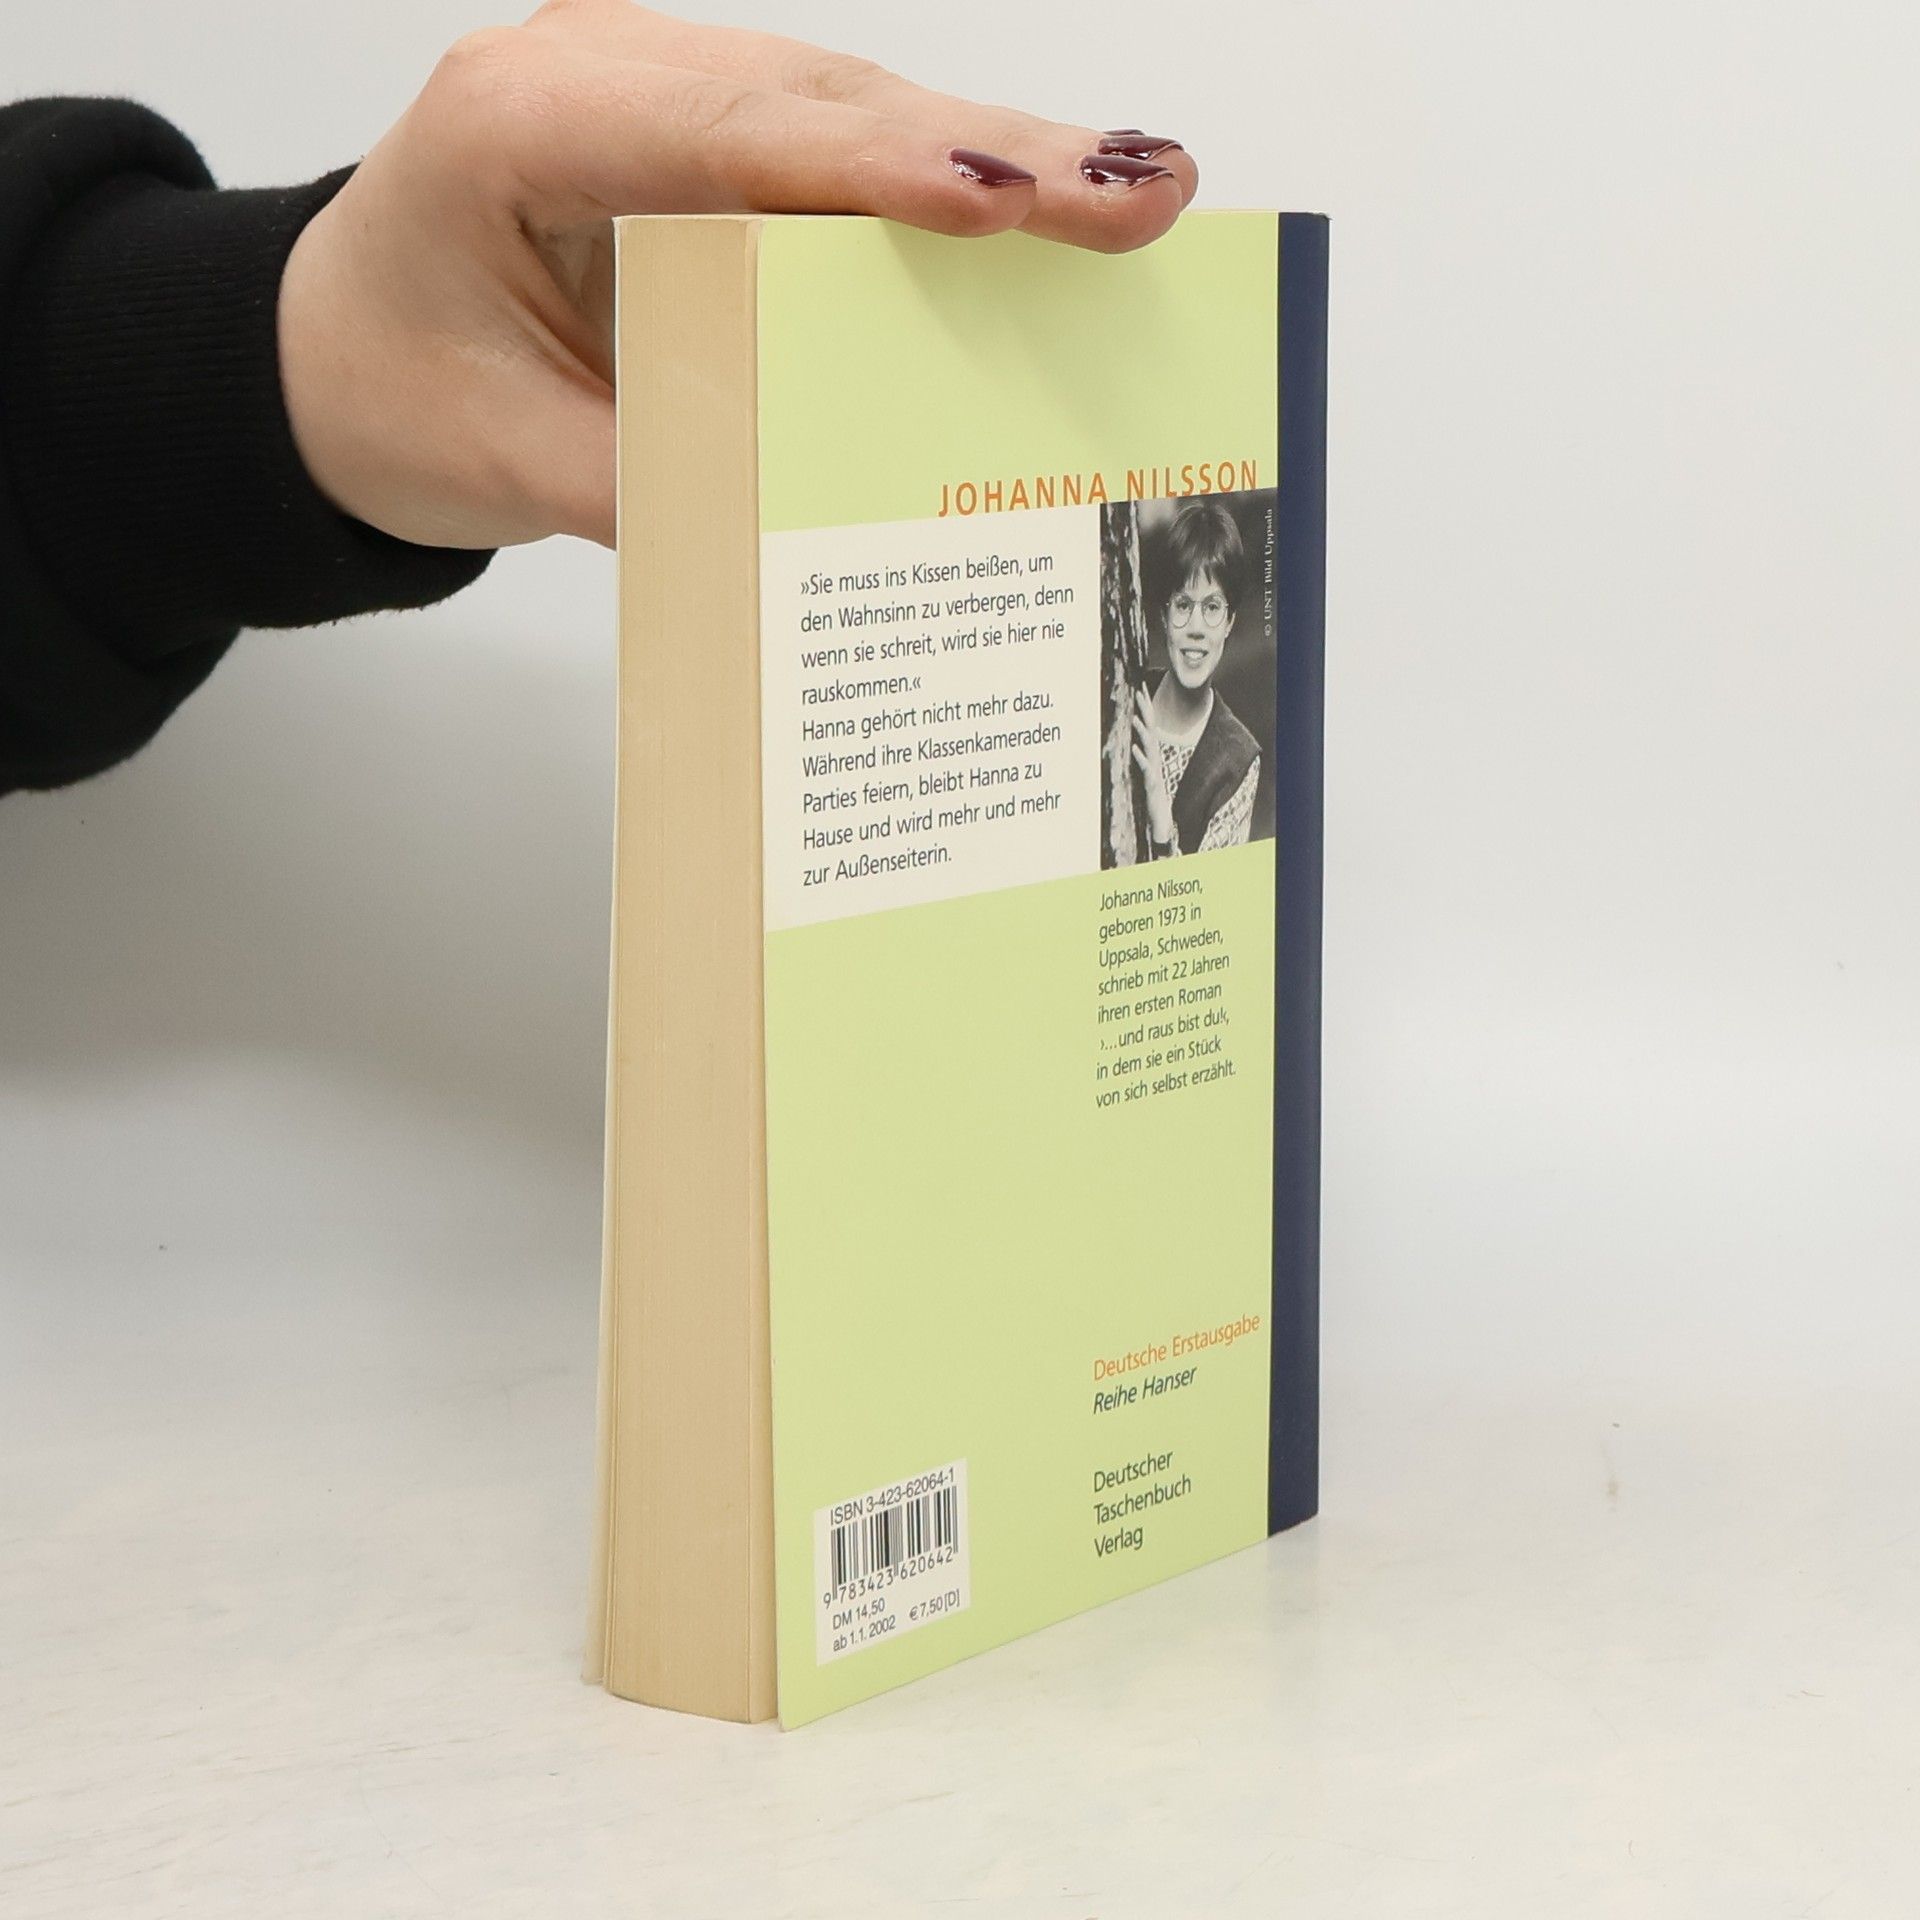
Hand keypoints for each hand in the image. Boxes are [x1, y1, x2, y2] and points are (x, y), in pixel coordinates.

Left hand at [277, 0, 1197, 551]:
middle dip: (996, 155)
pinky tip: (1049, 220)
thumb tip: (812, 529)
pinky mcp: (716, 145)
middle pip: (828, 105)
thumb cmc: (392, 387)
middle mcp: (608, 76)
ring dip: (1001, 165)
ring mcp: (670, 96)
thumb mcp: (500, 462)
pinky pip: (847, 156)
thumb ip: (649, 484)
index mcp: (525, 122)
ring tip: (1133, 200)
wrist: (334, 356)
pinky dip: (949, 195)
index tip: (1006, 204)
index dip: (879, 168)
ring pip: (860, 114)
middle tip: (1142, 193)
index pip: (727, 137)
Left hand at [1129, 688, 1176, 848]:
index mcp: (1151, 752)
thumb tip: (1130, 738)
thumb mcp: (1142, 769)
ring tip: (1136, 717)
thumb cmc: (1149, 793)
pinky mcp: (1152, 784)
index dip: (1145, 706)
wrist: (1160, 818)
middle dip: (1145, 710)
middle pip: (1150, 729)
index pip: (1149, 724)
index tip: (1139, 686)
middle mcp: (1154, 757)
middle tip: (1139, 690)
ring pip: (1149, 746)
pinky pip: (1146, 769)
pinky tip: (1135, 748)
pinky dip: (1140, 758)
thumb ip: (1138, 753)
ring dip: (1143, 731)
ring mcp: (1154, 769)